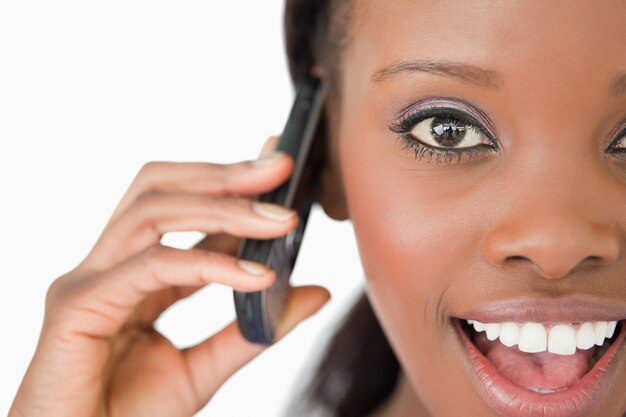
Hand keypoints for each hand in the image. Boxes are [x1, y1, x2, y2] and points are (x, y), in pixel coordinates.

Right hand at [9, 137, 330, 416]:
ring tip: (280, 218)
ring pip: (153, 212)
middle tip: (281, 164)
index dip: (230, 181)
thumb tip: (315, 291)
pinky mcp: (76, 306)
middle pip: (160, 189)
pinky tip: (257, 276)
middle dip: (224, 174)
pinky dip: (209, 265)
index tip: (277, 162)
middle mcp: (109, 266)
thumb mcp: (202, 371)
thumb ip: (253, 331)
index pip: (183, 209)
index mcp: (135, 275)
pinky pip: (152, 265)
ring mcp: (89, 281)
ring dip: (223, 207)